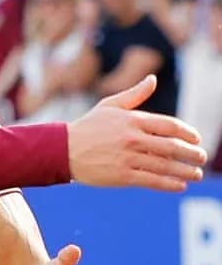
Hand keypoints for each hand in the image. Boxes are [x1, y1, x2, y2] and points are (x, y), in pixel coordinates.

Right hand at [66, 75, 205, 190]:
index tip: (197, 140)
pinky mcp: (121, 176)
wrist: (62, 150)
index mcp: (132, 120)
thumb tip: (152, 79)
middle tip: (202, 158)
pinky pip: (152, 180)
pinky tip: (180, 185)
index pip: (170, 126)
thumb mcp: (109, 106)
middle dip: (192, 154)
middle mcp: (132, 138)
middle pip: (172, 147)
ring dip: (185, 171)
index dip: (188, 133)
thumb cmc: (87, 127)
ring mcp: (127, 158)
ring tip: (196, 174)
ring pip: (165, 166)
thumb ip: (134, 94)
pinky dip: (169, 184)